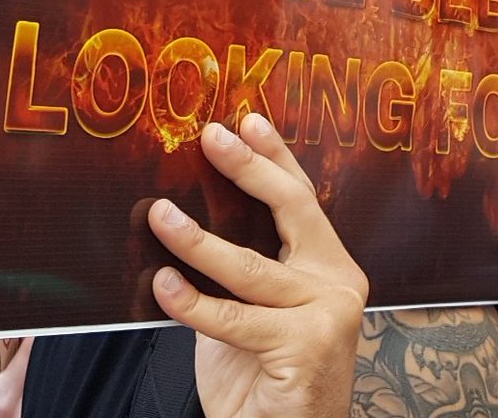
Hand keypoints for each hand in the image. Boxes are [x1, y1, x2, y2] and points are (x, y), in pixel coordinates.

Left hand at [147, 112, 367, 417]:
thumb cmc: (259, 377)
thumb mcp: (246, 306)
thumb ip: (233, 262)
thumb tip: (180, 206)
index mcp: (329, 266)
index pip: (300, 199)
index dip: (274, 156)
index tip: (247, 119)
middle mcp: (338, 282)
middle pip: (293, 209)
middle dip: (248, 168)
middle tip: (211, 137)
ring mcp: (329, 314)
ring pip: (250, 267)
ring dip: (196, 239)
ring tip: (159, 214)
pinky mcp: (307, 346)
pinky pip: (233, 318)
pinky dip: (192, 303)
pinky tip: (161, 286)